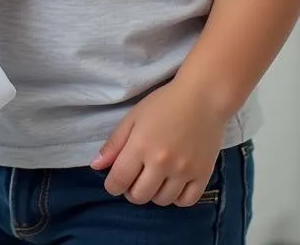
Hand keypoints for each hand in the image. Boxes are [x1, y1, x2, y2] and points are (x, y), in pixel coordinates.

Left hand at [90, 80, 225, 205]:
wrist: (202, 98)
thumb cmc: (163, 104)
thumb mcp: (133, 118)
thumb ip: (114, 144)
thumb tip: (96, 166)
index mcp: (140, 146)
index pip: (120, 180)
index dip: (112, 186)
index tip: (113, 183)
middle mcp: (162, 163)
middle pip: (140, 195)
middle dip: (131, 191)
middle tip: (133, 179)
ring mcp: (184, 171)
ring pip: (162, 201)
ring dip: (153, 194)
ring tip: (152, 180)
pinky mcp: (203, 175)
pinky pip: (186, 201)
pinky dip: (176, 198)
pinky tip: (172, 185)